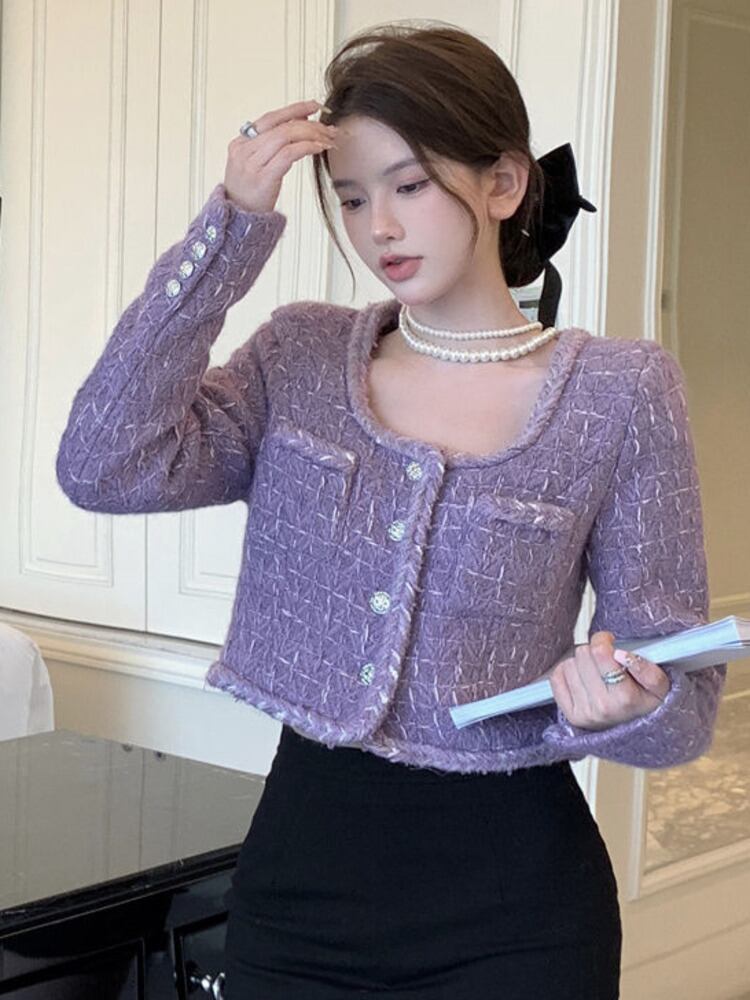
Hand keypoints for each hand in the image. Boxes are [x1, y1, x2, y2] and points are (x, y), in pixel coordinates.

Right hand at [224, 98, 338, 213]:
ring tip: (328, 140)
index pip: (270, 118)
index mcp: (240, 144)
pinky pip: (289, 154)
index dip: (294, 110)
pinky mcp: (263, 178)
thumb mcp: (256, 168)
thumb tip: (300, 123)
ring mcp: (251, 164)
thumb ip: (272, 147)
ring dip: (312, 135)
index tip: (314, 106)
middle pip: (281, 126)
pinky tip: (319, 149)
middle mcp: (243, 150)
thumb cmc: (250, 199)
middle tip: (329, 129)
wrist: (238, 225)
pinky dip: (307, 147)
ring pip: (286, 136)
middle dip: (309, 124)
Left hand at [548, 631, 671, 730]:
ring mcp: (584, 713)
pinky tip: (583, 679)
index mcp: (625, 698)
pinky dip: (567, 673)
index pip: (599, 652)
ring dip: (581, 663)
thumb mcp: (660, 686)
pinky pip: (556, 678)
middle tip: (605, 661)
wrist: (639, 734)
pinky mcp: (571, 715)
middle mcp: (602, 707)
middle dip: (594, 652)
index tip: (610, 643)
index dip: (603, 640)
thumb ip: (646, 667)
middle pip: (582, 654)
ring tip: (597, 673)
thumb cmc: (647, 703)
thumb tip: (621, 654)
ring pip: (569, 664)